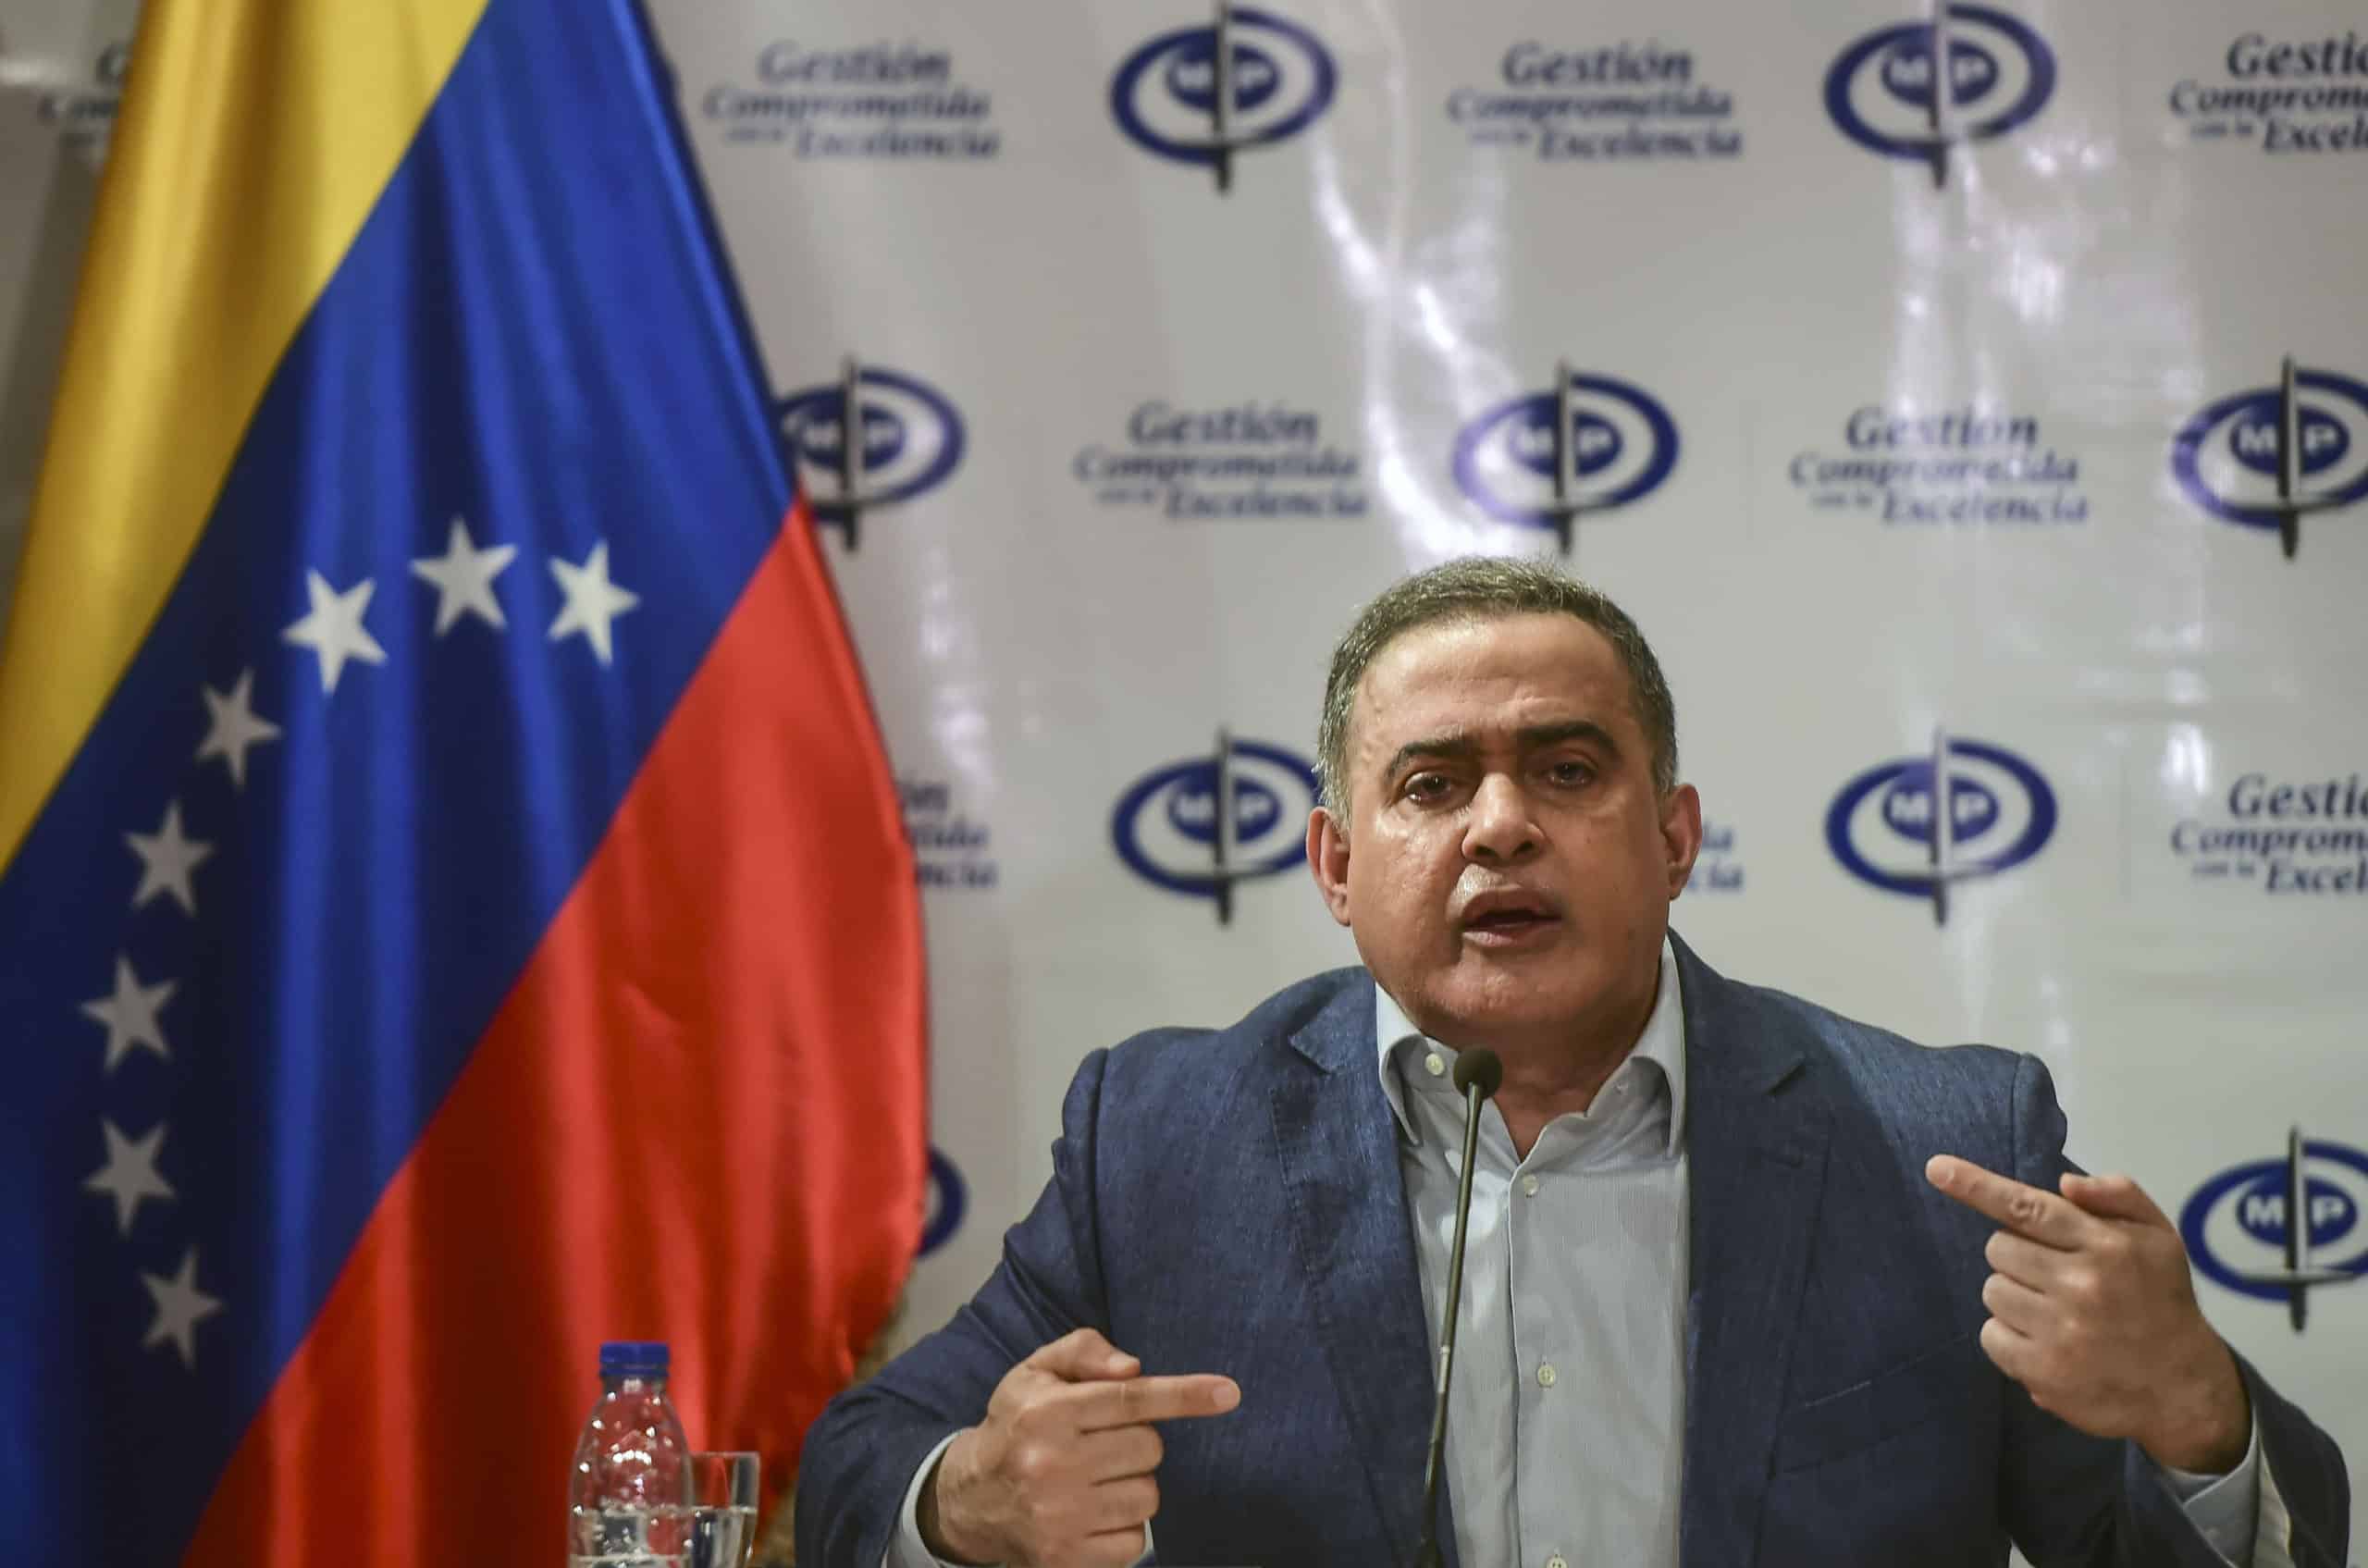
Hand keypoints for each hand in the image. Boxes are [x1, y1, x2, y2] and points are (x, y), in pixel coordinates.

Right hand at [922, 1327, 1240, 1567]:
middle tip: (1103, 1445)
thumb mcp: (1036, 1372)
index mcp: (1048, 1412)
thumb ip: (1084, 1351)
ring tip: (1094, 1480)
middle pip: (1149, 1448)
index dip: (1184, 1395)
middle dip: (1137, 1443)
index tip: (1228, 1393)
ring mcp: (1060, 1517)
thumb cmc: (1016, 1426)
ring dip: (1132, 1486)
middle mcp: (1052, 1464)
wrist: (970, 1499)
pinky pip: (1135, 1541)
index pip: (1130, 1399)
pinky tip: (1091, 1514)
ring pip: (1147, 1495)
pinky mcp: (1067, 1559)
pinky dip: (1123, 1527)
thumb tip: (1135, 1368)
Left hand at [1926, 1156, 2249, 1473]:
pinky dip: (2008, 1337)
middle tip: (2053, 1276)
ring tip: (2055, 1312)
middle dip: (2017, 1257)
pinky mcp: (2043, 1372)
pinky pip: (1991, 1336)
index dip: (1976, 1186)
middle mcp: (2080, 1285)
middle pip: (1998, 1249)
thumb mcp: (2159, 1237)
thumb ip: (2118, 1195)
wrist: (2183, 1389)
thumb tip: (2063, 1184)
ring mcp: (2060, 1331)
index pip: (2027, 1208)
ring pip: (1992, 1291)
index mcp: (2106, 1245)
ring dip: (2013, 1296)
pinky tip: (2044, 1342)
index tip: (1936, 1167)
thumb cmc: (2161, 1302)